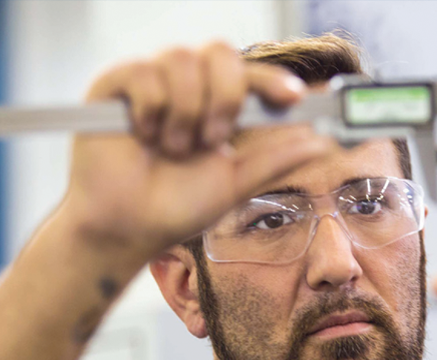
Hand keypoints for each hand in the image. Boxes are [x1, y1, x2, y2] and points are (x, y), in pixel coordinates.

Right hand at [60, 40, 337, 260]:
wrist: (127, 229)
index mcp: (216, 105)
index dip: (272, 79)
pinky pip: (144, 73)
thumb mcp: (235, 183)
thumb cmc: (175, 208)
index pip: (249, 75)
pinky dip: (151, 108)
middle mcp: (186, 86)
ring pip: (182, 60)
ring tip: (173, 148)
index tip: (293, 97)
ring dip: (186, 110)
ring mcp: (150, 82)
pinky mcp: (114, 85)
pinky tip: (144, 136)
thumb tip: (322, 141)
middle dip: (224, 95)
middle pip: (220, 53)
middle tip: (214, 139)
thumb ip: (276, 159)